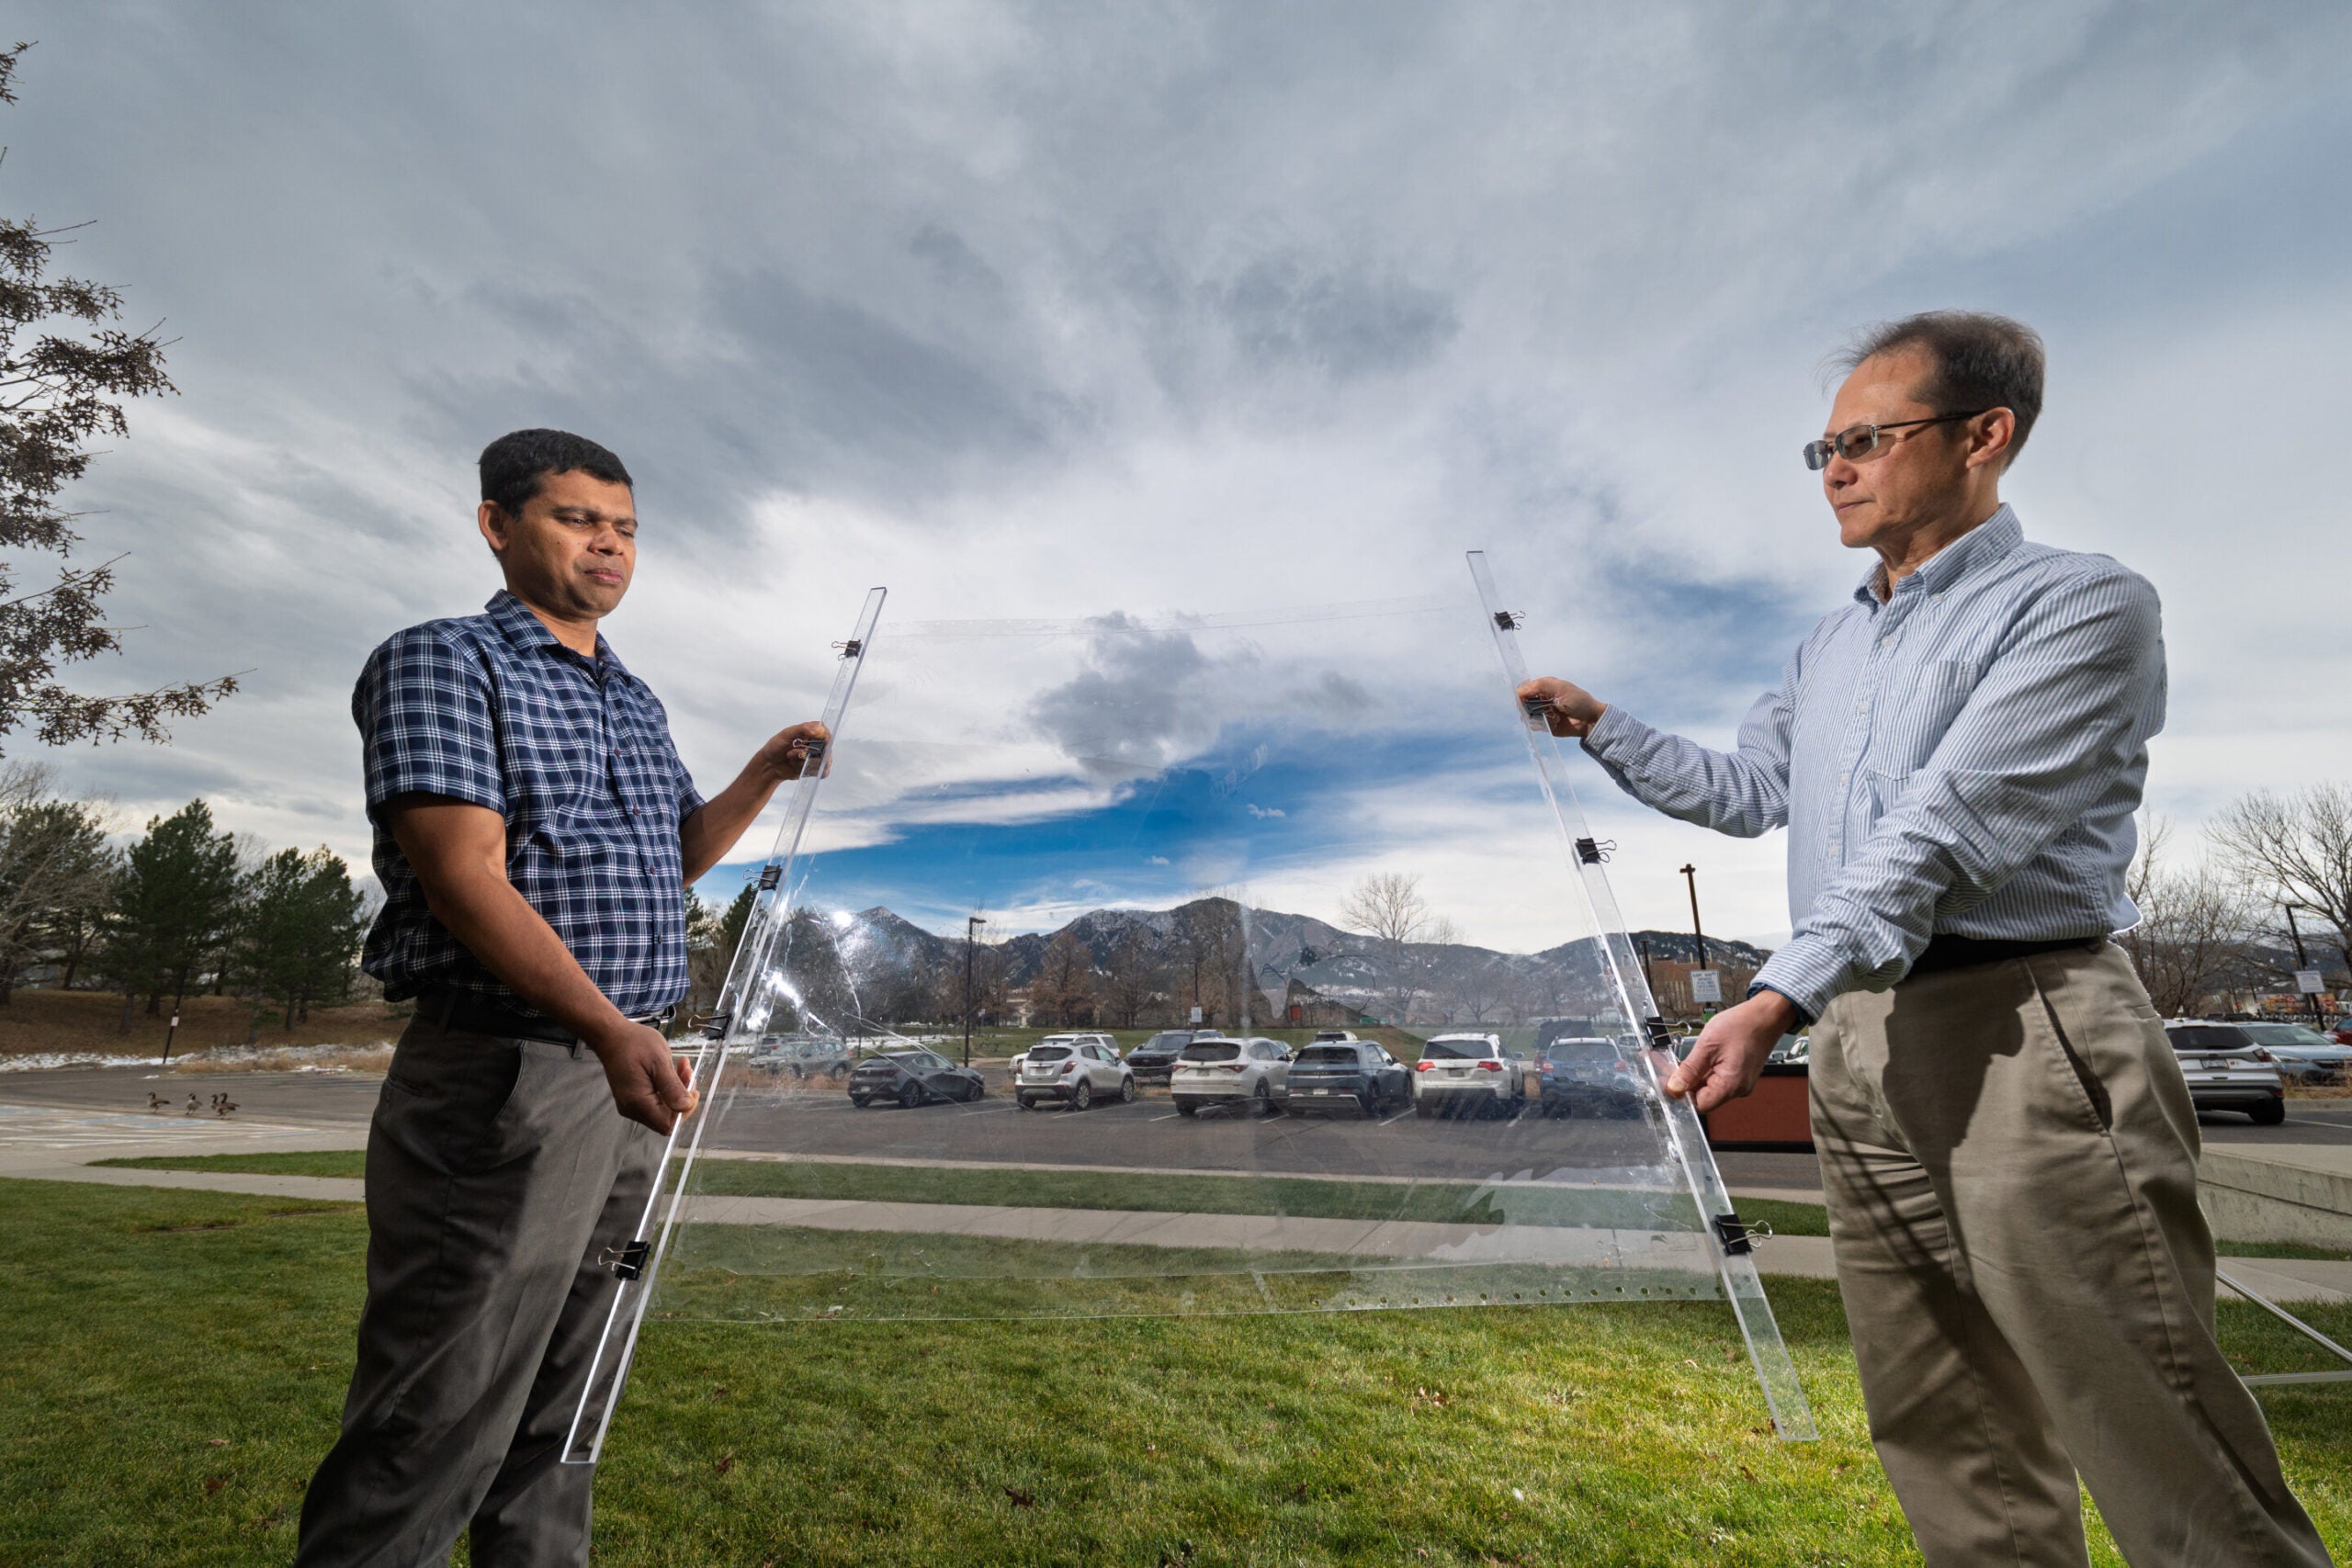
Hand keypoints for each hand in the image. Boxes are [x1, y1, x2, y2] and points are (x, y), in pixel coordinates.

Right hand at [587, 1019, 700, 1133]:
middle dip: (683, 1097)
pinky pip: (656, 1100)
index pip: (667, 1125)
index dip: (684, 1111)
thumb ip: (672, 1087)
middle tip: (687, 1072)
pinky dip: (668, 1088)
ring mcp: (631, 1105)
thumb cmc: (634, 1043)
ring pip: (663, 1108)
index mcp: (638, 1102)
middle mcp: (632, 1109)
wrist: (612, 1035)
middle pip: (666, 1117)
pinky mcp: (633, 1098)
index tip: (692, 1089)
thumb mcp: (658, 1061)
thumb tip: (685, 1107)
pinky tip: (672, 1070)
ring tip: (682, 1067)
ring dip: (677, 1089)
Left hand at [755, 720, 830, 783]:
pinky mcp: (815, 769)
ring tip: (792, 758)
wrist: (769, 765)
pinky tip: (797, 766)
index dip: (821, 738)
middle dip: (809, 753)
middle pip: (826, 749)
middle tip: (796, 752)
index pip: (826, 732)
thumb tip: (818, 729)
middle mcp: (817, 744)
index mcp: (811, 731)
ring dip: (804, 761)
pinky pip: (821, 772)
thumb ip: (802, 729)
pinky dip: (808, 770)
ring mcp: (817, 757)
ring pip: (822, 761)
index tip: (809, 742)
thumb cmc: (776, 747)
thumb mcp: (786, 734)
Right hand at [1516, 677, 1606, 737]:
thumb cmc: (1579, 701)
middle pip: (1523, 704)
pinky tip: (1556, 722)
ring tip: (1554, 716)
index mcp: (1544, 688)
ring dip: (1540, 716)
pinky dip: (1545, 724)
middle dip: (1531, 707)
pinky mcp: (1546, 725)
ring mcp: (1543, 713)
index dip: (1523, 694)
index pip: (1525, 689)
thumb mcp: (1560, 688)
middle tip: (1544, 708)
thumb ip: (1539, 686)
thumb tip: (1519, 691)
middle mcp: (1541, 700)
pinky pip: (1536, 726)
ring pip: (1528, 716)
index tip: (1526, 699)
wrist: (1591, 720)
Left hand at [1663, 990, 1796, 1113]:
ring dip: (1694, 1076)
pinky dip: (1705, 1071)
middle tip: (1671, 1067)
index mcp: (1731, 1085)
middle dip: (1685, 1083)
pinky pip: (1717, 1079)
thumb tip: (1674, 1087)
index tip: (1667, 1082)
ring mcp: (1740, 1083)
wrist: (1765, 1015)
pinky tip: (1700, 1058)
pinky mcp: (1739, 1075)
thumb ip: (1689, 1069)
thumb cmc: (1743, 1025)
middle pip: (1703, 1097)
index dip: (1681, 1095)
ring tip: (1686, 1058)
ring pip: (1709, 1088)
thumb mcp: (1708, 1045)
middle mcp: (1738, 1089)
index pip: (1699, 1105)